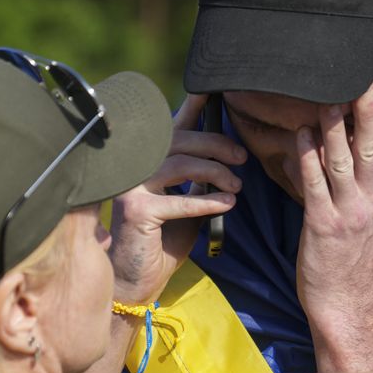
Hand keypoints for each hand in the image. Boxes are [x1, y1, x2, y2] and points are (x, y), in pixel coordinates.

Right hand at [108, 94, 244, 304]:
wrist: (140, 280)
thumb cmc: (164, 241)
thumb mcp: (188, 204)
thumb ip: (199, 180)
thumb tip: (228, 156)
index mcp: (148, 164)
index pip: (172, 129)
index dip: (192, 108)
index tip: (213, 92)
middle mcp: (134, 170)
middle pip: (177, 141)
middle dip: (215, 144)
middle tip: (242, 158)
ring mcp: (131, 188)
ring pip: (178, 164)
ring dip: (215, 172)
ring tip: (237, 185)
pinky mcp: (135, 211)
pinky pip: (179, 199)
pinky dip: (207, 201)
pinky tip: (228, 203)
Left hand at [288, 84, 372, 370]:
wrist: (342, 296)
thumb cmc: (358, 247)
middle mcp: (372, 199)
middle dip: (372, 116)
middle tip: (369, 83)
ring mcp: (348, 211)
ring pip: (342, 164)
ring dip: (334, 132)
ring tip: (328, 101)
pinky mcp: (322, 224)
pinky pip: (314, 186)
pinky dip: (307, 160)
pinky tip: (300, 136)